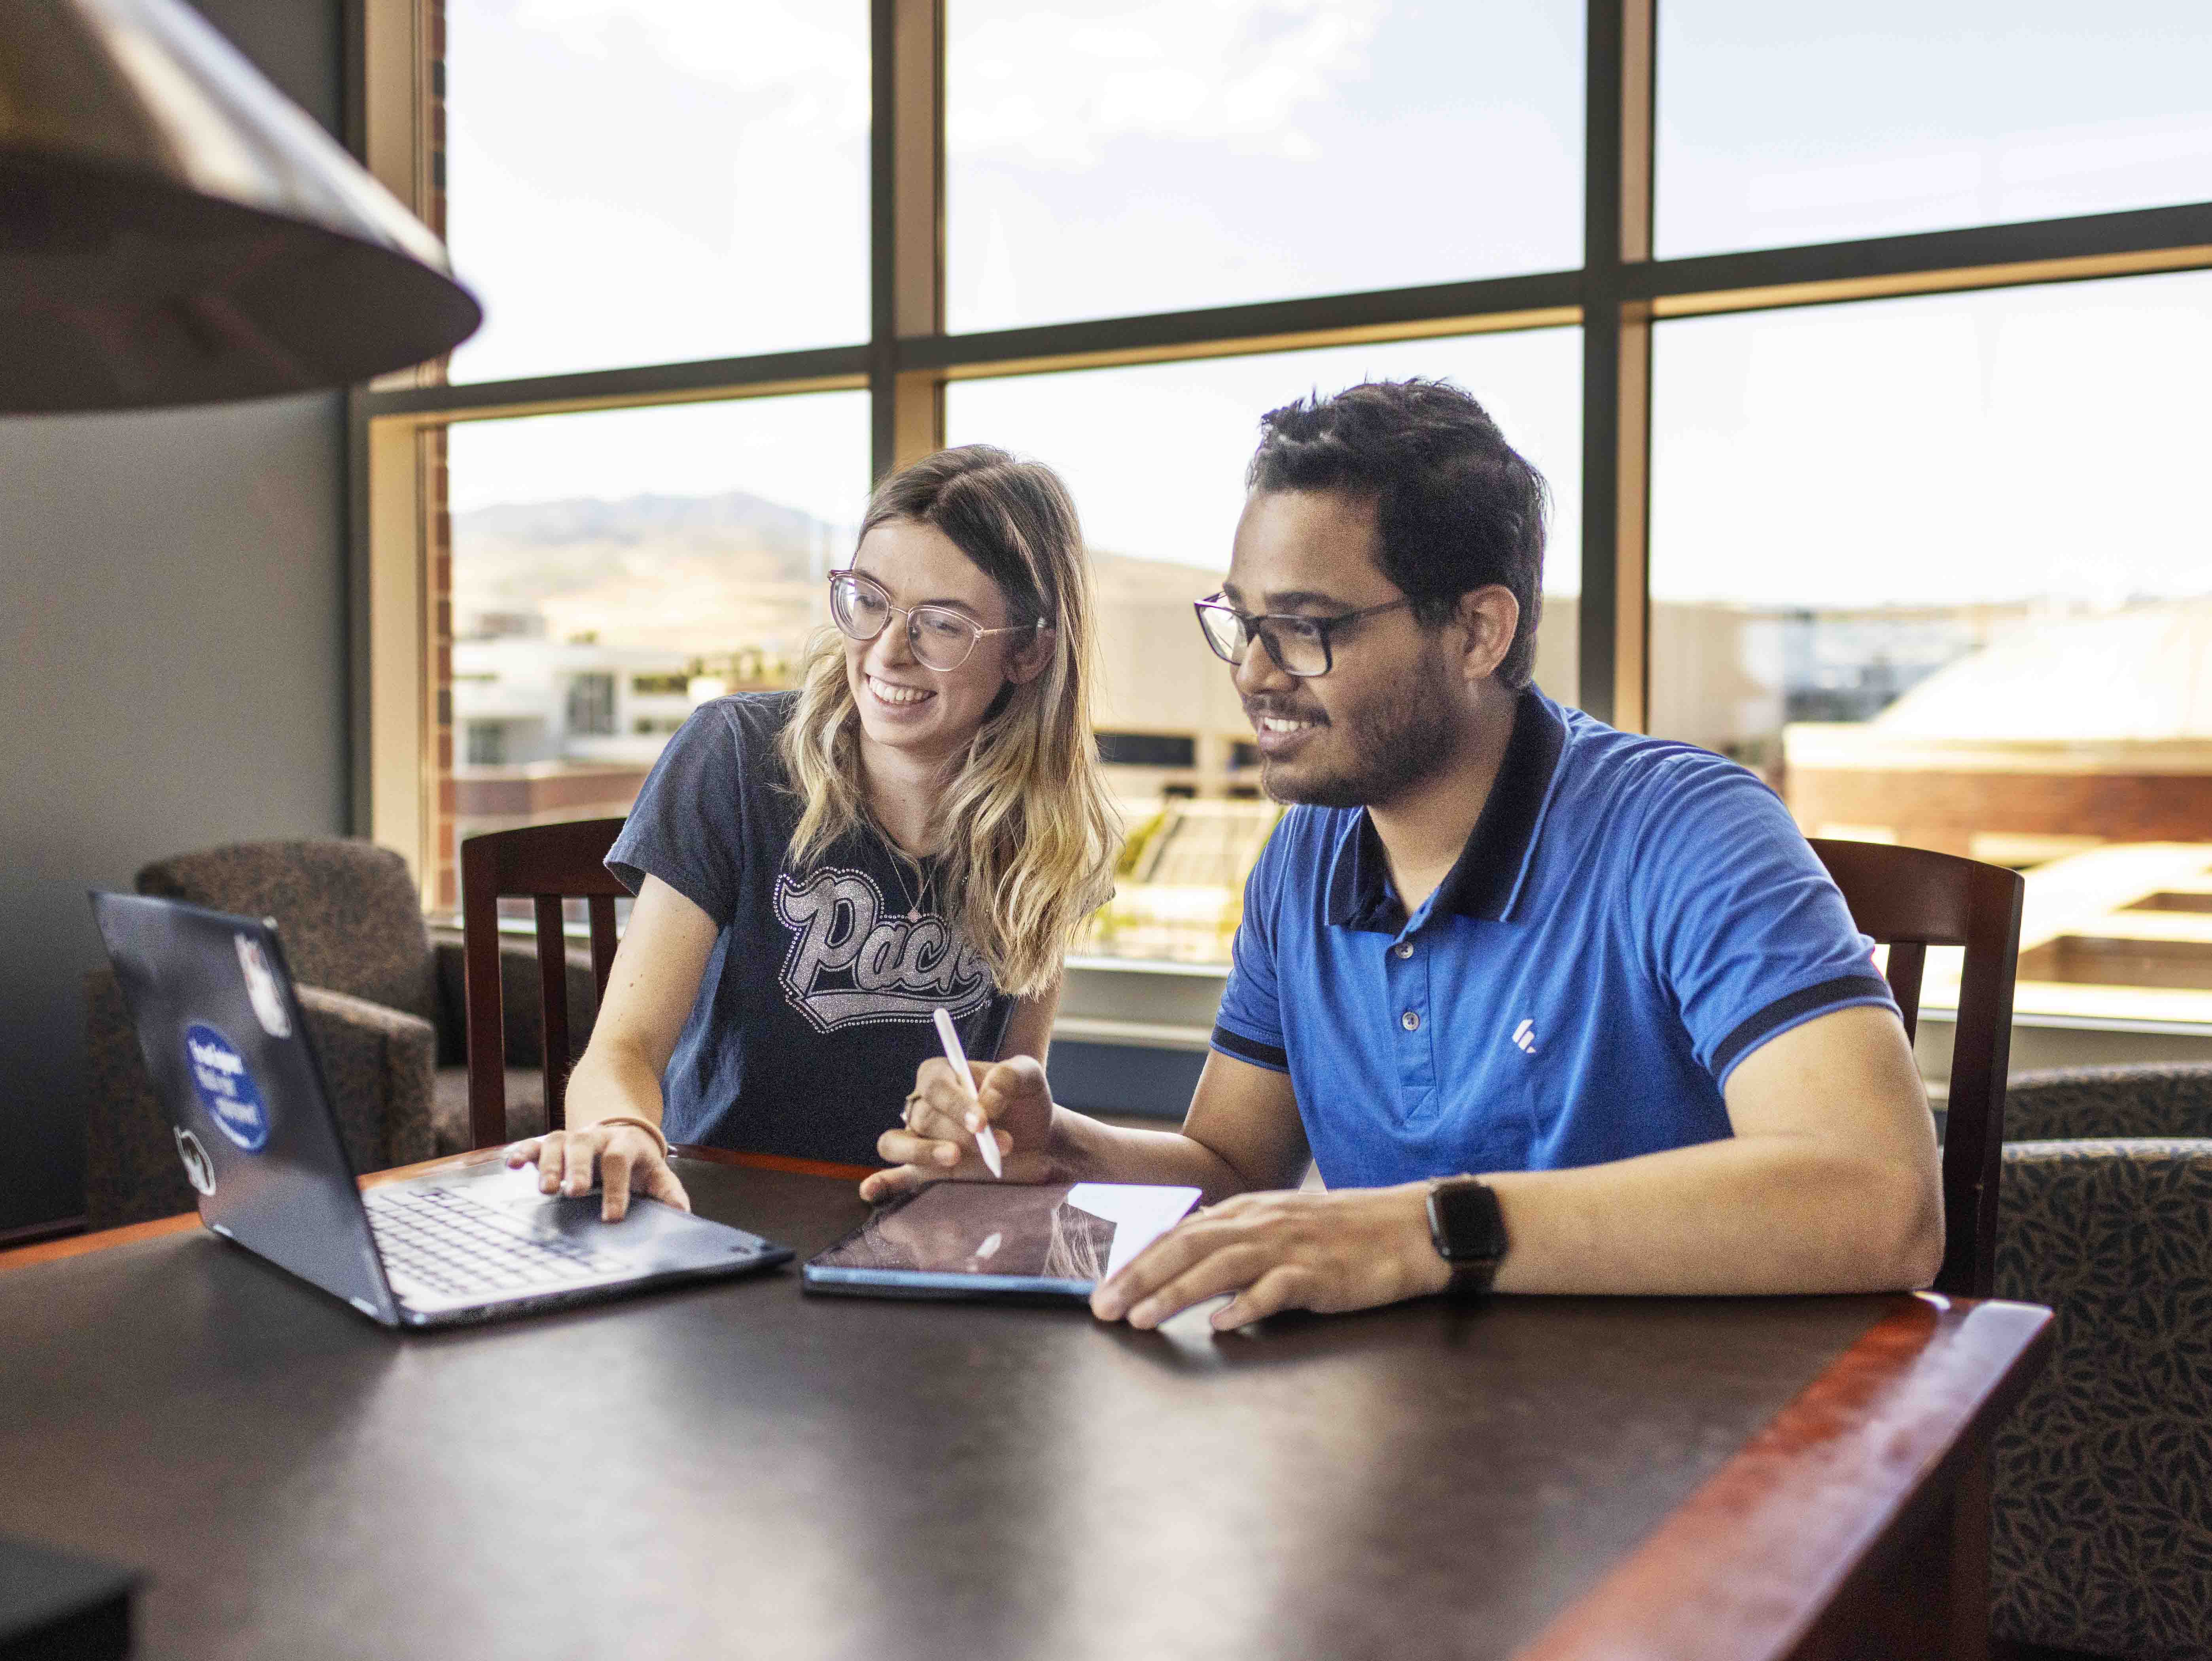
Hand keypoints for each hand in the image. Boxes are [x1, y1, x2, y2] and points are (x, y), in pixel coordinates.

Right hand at [504, 1122, 689, 1222]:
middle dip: (578, 1169)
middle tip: (574, 1192)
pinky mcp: (550, 1143)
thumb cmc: (637, 1161)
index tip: (613, 1217)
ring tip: (546, 1188)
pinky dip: (522, 1152)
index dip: (617, 1188)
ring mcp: (571, 1138)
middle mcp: (596, 1137)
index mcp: (625, 1143)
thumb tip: (682, 1212)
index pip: (620, 1161)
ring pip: (557, 1143)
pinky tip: (512, 1165)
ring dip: (549, 1165)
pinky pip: (534, 1143)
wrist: (618, 1133)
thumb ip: (668, 1191)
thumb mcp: (656, 1173)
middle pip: (584, 1146)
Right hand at [861, 1054, 1056, 1203]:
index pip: (934, 1085)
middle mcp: (923, 1106)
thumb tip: (986, 1100)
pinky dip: (879, 1183)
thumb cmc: (1028, 1103)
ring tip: (954, 1159)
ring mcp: (920, 1140)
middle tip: (1002, 1144)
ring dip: (920, 1152)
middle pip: (923, 1118)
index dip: (955, 1104)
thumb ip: (1009, 1076)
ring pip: (896, 1143)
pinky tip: (871, 1191)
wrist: (1040, 1141)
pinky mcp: (923, 1171)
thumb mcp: (1029, 1077)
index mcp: (942, 1075)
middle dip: (962, 1134)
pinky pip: (892, 1176)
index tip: (983, 1122)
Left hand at [1088, 1183, 1449, 1330]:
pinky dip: (1243, 1306)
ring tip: (1140, 1318)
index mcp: (1249, 1210)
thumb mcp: (1283, 1221)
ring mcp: (1290, 1246)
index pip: (1180, 1232)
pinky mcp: (1319, 1274)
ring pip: (1219, 1266)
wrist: (1409, 1228)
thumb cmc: (1345, 1231)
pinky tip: (1218, 1325)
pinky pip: (1275, 1290)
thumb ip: (1239, 1232)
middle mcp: (1262, 1222)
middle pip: (1187, 1246)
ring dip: (1175, 1292)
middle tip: (1102, 1307)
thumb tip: (1192, 1244)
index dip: (1137, 1259)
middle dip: (1139, 1276)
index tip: (1103, 1286)